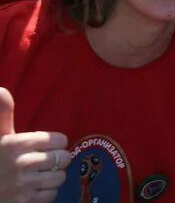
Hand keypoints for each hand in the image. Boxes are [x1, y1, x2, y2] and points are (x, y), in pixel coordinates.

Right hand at [0, 87, 69, 202]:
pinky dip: (48, 192)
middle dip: (59, 158)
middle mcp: (20, 164)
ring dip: (55, 175)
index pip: (57, 139)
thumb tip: (2, 90)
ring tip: (44, 174)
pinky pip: (51, 195)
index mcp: (14, 144)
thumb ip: (3, 115)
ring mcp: (23, 186)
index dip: (56, 142)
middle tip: (50, 160)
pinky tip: (37, 188)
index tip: (51, 144)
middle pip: (62, 158)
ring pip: (59, 177)